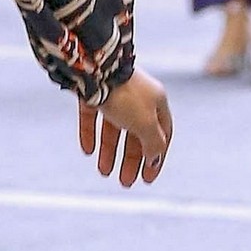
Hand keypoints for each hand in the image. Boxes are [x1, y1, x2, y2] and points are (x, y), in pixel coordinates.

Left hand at [78, 65, 171, 186]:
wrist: (95, 68)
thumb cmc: (125, 95)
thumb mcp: (145, 124)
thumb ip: (153, 143)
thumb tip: (155, 159)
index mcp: (156, 101)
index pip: (162, 133)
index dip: (157, 157)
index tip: (148, 178)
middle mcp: (137, 97)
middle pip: (136, 134)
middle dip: (131, 160)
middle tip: (125, 182)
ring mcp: (114, 94)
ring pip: (113, 128)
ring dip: (110, 152)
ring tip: (104, 173)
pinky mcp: (92, 92)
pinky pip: (92, 118)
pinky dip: (91, 134)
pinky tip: (87, 151)